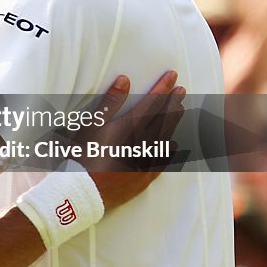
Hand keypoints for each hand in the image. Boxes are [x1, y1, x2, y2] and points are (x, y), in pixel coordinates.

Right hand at [83, 70, 185, 209]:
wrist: (84, 191)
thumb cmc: (83, 155)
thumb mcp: (91, 124)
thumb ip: (110, 102)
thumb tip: (125, 80)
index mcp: (130, 127)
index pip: (152, 102)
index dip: (163, 87)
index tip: (173, 76)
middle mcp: (143, 143)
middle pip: (164, 119)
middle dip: (174, 102)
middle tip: (183, 90)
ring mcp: (146, 161)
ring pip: (166, 137)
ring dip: (174, 122)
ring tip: (180, 111)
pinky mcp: (144, 177)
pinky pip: (164, 161)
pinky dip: (171, 150)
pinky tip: (174, 145)